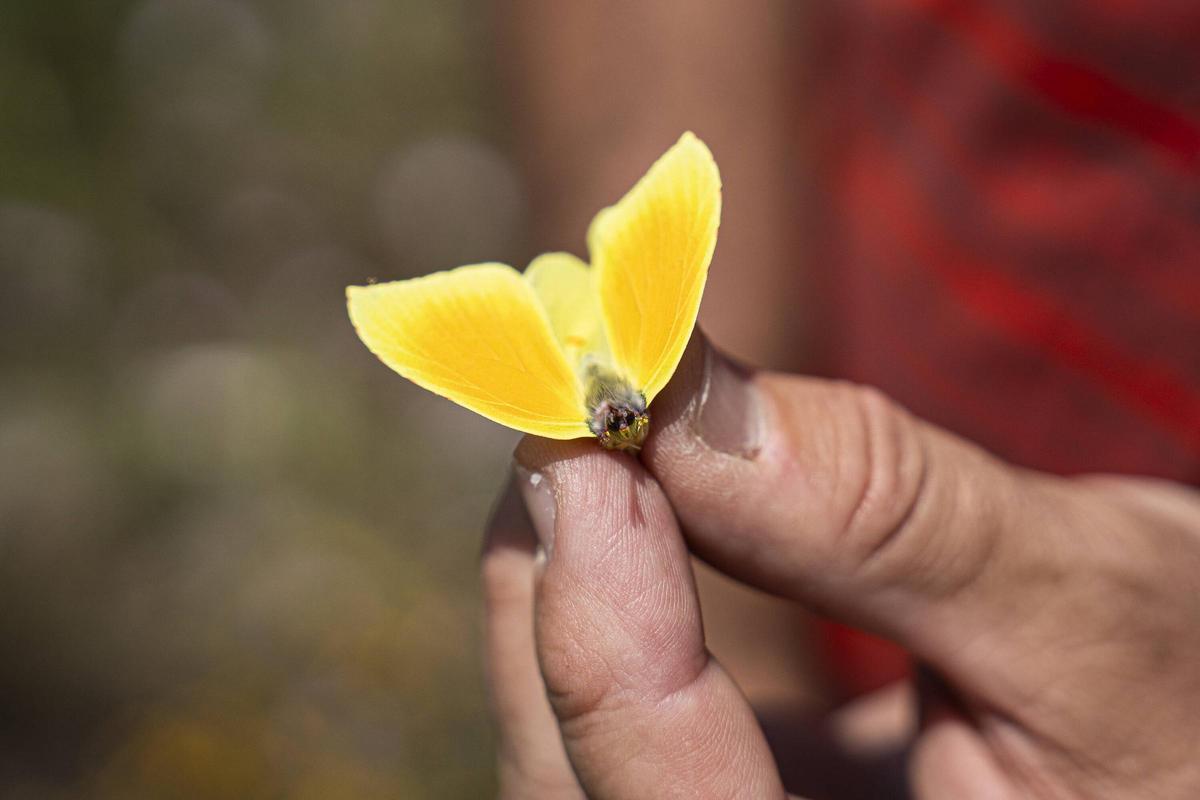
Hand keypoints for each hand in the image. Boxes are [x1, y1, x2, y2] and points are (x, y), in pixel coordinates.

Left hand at [481, 335, 1199, 798]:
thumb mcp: (1095, 603)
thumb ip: (885, 512)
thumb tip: (680, 394)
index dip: (605, 634)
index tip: (582, 439)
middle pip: (584, 796)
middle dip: (555, 598)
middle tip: (565, 416)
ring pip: (575, 765)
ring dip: (558, 594)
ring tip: (592, 440)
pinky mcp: (735, 799)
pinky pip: (619, 732)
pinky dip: (604, 609)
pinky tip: (631, 506)